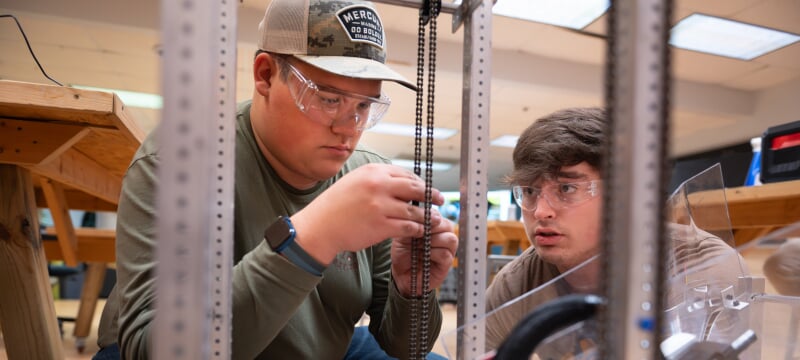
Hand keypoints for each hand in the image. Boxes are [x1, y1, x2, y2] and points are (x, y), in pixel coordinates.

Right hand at [291, 163, 441, 264]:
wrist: (320, 226)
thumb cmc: (335, 205)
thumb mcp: (354, 181)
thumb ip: (377, 180)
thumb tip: (401, 182)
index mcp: (372, 172)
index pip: (405, 174)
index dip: (420, 182)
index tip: (427, 188)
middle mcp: (378, 185)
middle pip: (415, 188)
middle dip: (432, 194)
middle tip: (440, 200)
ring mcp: (380, 206)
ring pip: (414, 210)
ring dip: (427, 216)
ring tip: (434, 219)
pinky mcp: (381, 226)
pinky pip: (408, 227)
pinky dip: (417, 229)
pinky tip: (420, 231)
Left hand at [391, 208, 457, 296]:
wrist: (400, 275)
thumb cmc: (403, 254)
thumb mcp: (403, 235)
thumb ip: (411, 224)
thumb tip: (419, 216)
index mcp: (434, 227)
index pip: (437, 215)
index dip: (428, 217)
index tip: (416, 222)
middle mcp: (443, 236)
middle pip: (447, 225)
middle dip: (432, 229)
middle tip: (418, 235)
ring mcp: (447, 250)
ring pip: (450, 239)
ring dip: (434, 241)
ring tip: (420, 246)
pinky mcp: (446, 264)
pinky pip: (446, 254)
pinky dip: (433, 253)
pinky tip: (424, 255)